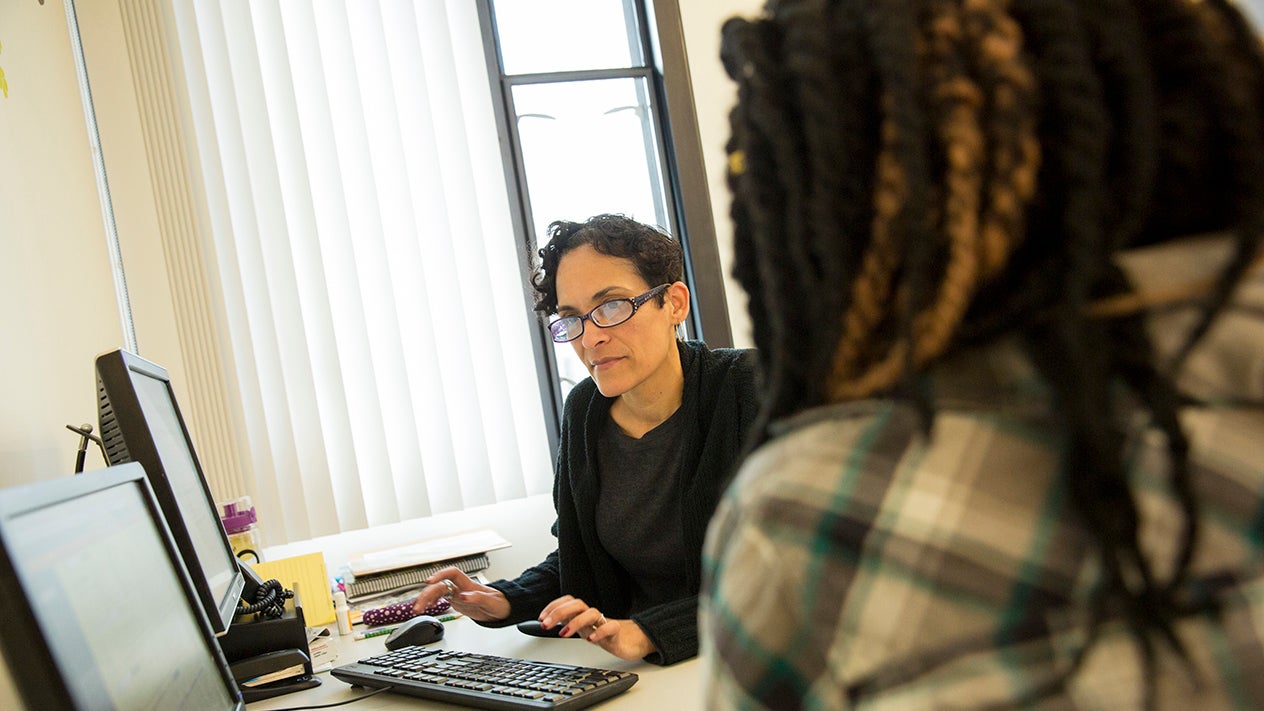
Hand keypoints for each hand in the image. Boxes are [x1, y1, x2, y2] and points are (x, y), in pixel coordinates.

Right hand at [413, 567, 510, 622]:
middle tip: (419, 605)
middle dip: (428, 593)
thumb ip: (478, 599)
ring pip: (438, 592)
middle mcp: (461, 588)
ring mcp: (458, 594)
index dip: (441, 574)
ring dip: (426, 599)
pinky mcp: (457, 602)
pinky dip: (432, 602)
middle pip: (440, 585)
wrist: (503, 610)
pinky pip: (441, 599)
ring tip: (417, 608)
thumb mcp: (492, 603)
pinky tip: (427, 607)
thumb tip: (464, 596)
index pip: (452, 573)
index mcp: (469, 585)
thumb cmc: (500, 604)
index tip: (430, 581)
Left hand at [538, 595, 655, 660]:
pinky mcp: (617, 632)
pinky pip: (610, 627)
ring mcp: (605, 622)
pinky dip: (600, 632)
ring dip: (575, 622)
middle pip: (576, 604)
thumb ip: (567, 622)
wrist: (631, 640)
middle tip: (545, 625)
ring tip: (563, 634)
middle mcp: (592, 615)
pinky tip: (591, 639)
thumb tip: (546, 621)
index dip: (553, 607)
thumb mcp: (582, 629)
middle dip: (558, 612)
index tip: (541, 618)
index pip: (567, 601)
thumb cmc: (605, 634)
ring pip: (591, 613)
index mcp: (583, 614)